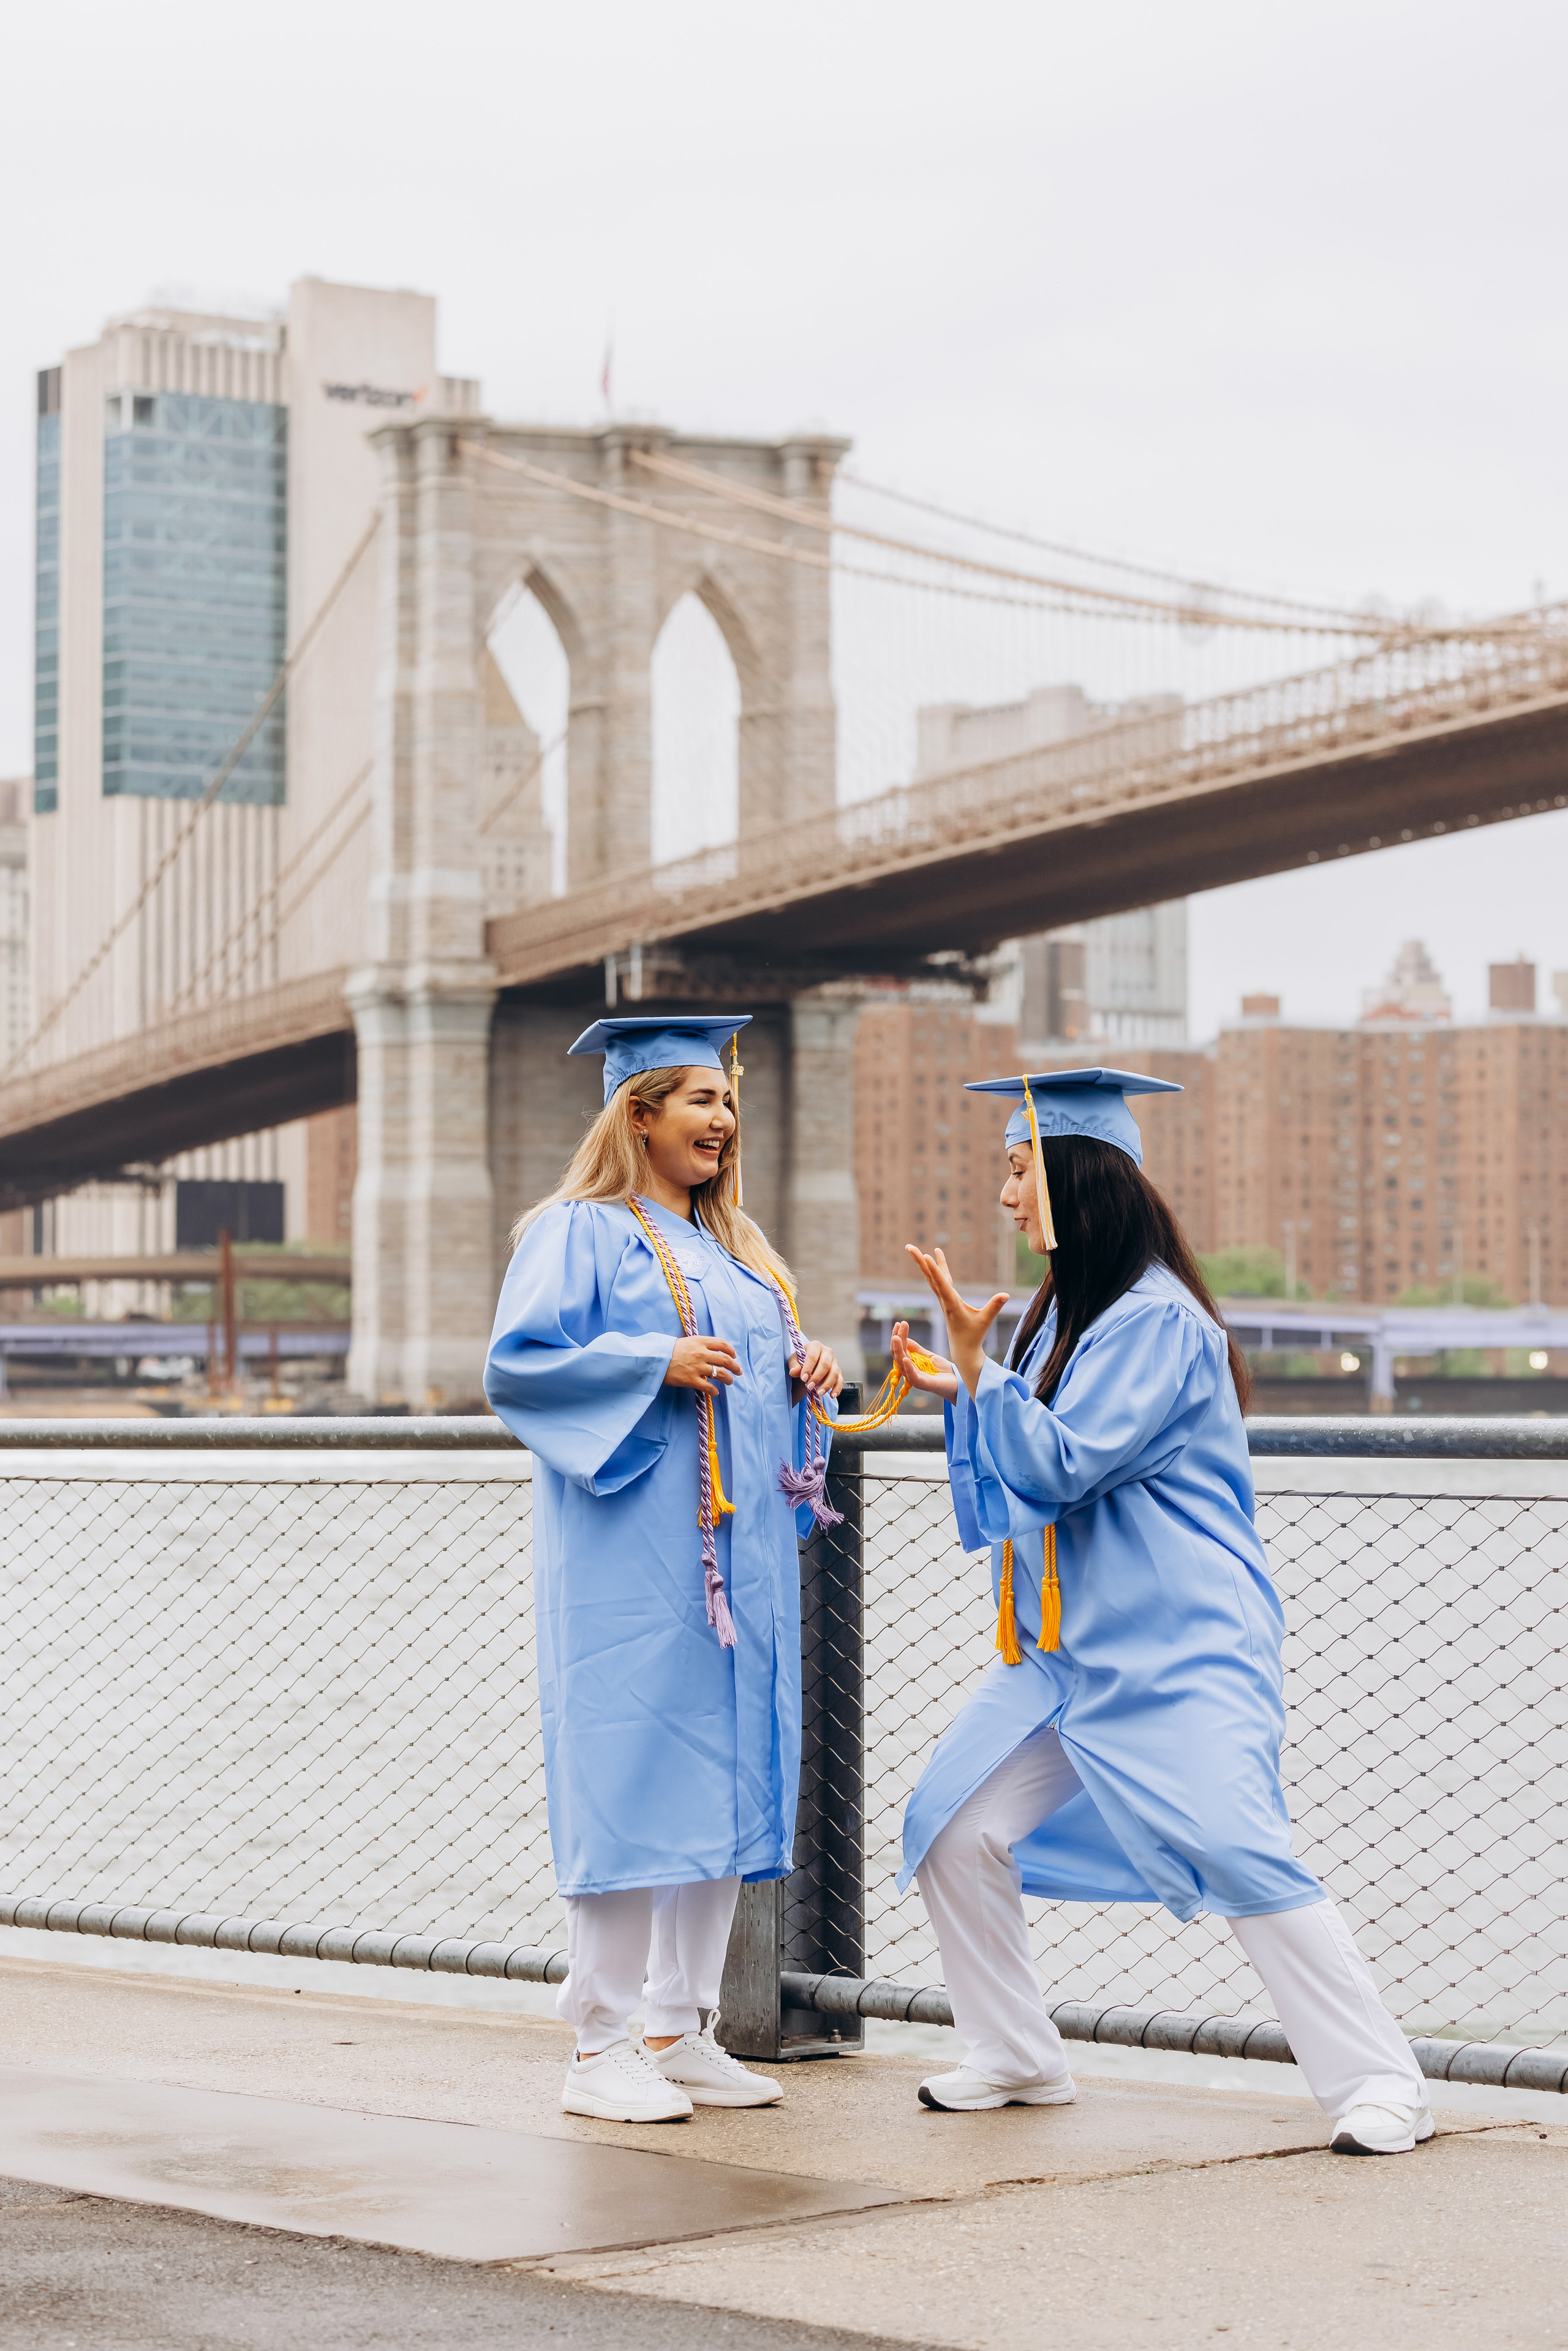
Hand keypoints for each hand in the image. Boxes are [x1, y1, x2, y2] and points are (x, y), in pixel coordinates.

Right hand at [665, 1335, 741, 1394]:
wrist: (654, 1359)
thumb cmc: (668, 1350)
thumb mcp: (686, 1341)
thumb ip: (700, 1345)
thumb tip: (712, 1351)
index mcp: (700, 1341)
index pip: (722, 1344)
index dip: (731, 1350)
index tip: (734, 1355)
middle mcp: (701, 1353)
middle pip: (725, 1360)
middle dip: (735, 1366)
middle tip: (738, 1371)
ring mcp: (697, 1367)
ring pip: (720, 1374)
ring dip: (728, 1378)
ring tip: (730, 1381)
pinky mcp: (691, 1380)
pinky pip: (708, 1387)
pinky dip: (714, 1391)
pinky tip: (716, 1392)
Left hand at [788, 1340, 843, 1399]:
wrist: (807, 1366)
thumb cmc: (800, 1361)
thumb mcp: (794, 1361)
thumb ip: (794, 1365)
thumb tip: (795, 1371)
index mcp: (815, 1346)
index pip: (813, 1356)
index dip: (808, 1367)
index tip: (803, 1378)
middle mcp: (827, 1352)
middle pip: (825, 1364)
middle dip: (817, 1377)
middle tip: (809, 1387)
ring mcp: (834, 1362)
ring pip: (834, 1373)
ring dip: (827, 1384)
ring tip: (819, 1393)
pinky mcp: (838, 1372)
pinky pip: (840, 1380)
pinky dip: (837, 1388)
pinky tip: (832, 1395)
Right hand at [891, 1320, 958, 1402]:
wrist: (958, 1383)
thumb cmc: (943, 1371)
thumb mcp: (929, 1356)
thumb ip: (916, 1350)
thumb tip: (904, 1338)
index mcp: (910, 1365)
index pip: (900, 1349)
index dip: (899, 1336)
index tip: (901, 1323)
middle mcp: (910, 1371)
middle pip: (898, 1354)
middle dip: (897, 1339)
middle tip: (900, 1324)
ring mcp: (915, 1378)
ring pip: (902, 1364)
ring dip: (898, 1350)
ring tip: (897, 1337)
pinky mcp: (923, 1384)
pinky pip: (912, 1376)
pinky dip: (908, 1367)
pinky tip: (905, 1358)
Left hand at [904, 1245, 1007, 1397]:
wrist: (963, 1349)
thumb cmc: (974, 1336)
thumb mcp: (985, 1321)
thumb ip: (994, 1307)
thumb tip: (1006, 1294)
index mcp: (952, 1304)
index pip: (942, 1284)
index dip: (934, 1270)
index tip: (925, 1256)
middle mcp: (945, 1300)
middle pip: (931, 1277)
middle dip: (920, 1262)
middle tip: (909, 1247)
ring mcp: (944, 1300)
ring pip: (932, 1278)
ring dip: (924, 1264)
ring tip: (914, 1249)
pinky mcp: (946, 1300)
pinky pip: (938, 1281)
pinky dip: (935, 1269)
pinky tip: (932, 1259)